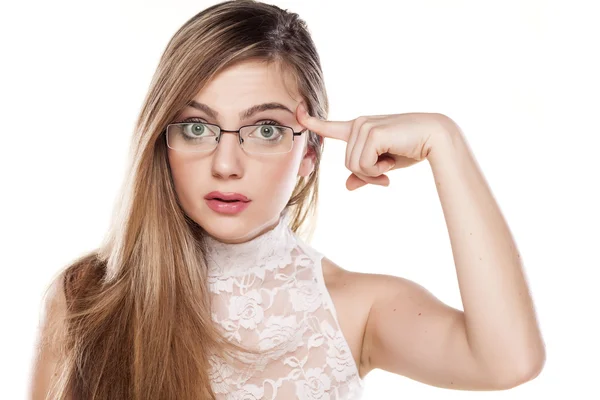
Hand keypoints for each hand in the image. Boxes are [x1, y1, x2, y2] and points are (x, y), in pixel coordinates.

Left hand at [296, 103, 449, 189]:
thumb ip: (365, 174)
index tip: (297, 110)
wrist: (435, 138)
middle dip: (367, 175)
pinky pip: (363, 164)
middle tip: (386, 174)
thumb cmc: (411, 149)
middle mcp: (358, 124)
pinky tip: (392, 161)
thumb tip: (347, 186)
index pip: (329, 126)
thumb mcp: (384, 165)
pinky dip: (377, 170)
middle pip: (348, 164)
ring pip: (354, 166)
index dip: (311, 121)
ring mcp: (364, 126)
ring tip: (390, 165)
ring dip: (373, 173)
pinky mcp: (372, 132)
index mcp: (358, 129)